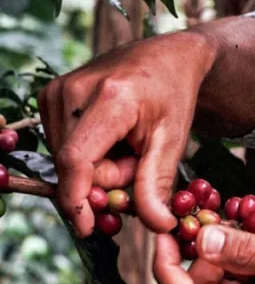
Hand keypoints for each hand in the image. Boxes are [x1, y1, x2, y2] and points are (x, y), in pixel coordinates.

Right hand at [37, 32, 216, 235]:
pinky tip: (111, 134)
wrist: (167, 56)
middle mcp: (74, 91)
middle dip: (107, 177)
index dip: (78, 199)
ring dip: (98, 165)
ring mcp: (57, 90)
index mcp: (111, 98)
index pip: (78, 160)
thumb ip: (158, 184)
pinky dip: (88, 151)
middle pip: (75, 165)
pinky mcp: (50, 95)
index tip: (88, 227)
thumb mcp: (173, 140)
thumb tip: (157, 226)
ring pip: (66, 158)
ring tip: (127, 141)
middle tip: (139, 157)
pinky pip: (62, 144)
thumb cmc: (174, 96)